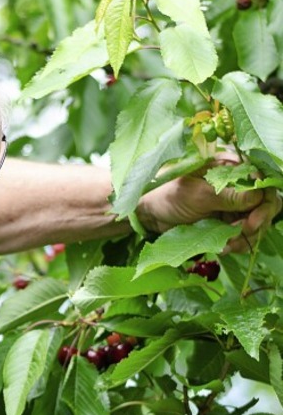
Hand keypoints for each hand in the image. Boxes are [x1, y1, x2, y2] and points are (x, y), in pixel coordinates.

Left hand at [138, 176, 279, 246]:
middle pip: (265, 202)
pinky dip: (237, 242)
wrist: (149, 213)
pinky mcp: (225, 220)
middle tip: (245, 232)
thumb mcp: (197, 194)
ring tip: (228, 245)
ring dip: (247, 236)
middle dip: (259, 220)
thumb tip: (258, 197)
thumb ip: (227, 196)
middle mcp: (236, 183)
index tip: (253, 220)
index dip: (265, 200)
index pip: (262, 180)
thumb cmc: (167, 194)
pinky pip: (242, 233)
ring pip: (256, 220)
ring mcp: (232, 203)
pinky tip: (224, 248)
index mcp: (230, 166)